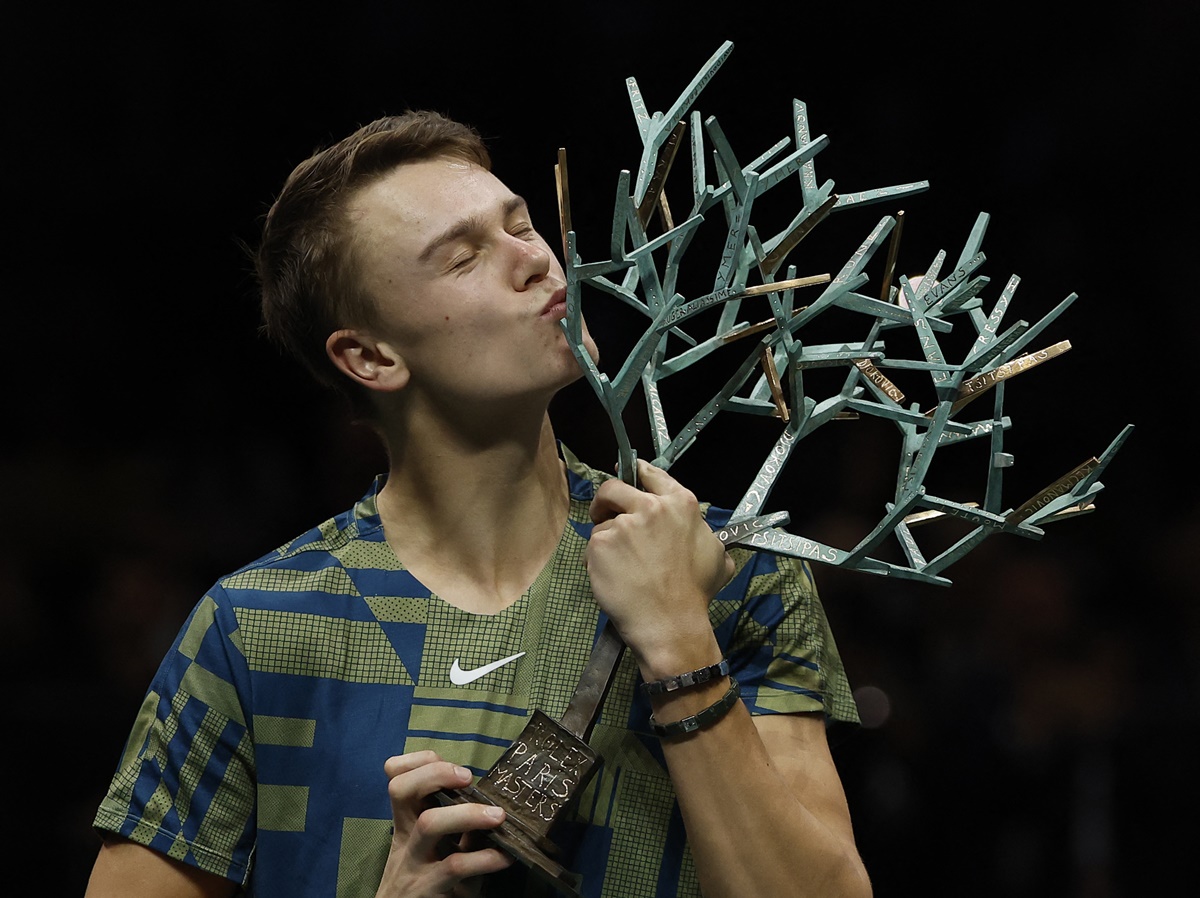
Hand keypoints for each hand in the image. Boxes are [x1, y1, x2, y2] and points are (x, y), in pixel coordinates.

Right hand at [375, 751, 512, 896]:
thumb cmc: (424, 881)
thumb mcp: (432, 849)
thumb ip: (453, 824)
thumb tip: (491, 800)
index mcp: (406, 823)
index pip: (396, 778)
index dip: (418, 762)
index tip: (453, 767)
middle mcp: (405, 838)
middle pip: (402, 790)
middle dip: (436, 774)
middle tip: (468, 777)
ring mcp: (414, 863)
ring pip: (430, 824)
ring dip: (467, 814)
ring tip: (497, 816)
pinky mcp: (428, 891)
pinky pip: (455, 866)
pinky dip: (484, 858)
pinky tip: (504, 857)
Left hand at [586, 459, 733, 666]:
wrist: (671, 623)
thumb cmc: (695, 594)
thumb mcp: (718, 556)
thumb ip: (702, 533)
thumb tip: (697, 529)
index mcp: (681, 503)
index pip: (650, 474)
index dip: (637, 474)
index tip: (628, 476)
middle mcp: (651, 507)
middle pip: (614, 489)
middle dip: (606, 501)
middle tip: (604, 515)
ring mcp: (624, 525)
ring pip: (603, 524)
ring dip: (607, 542)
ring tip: (620, 567)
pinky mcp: (601, 544)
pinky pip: (592, 547)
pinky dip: (596, 562)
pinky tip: (611, 578)